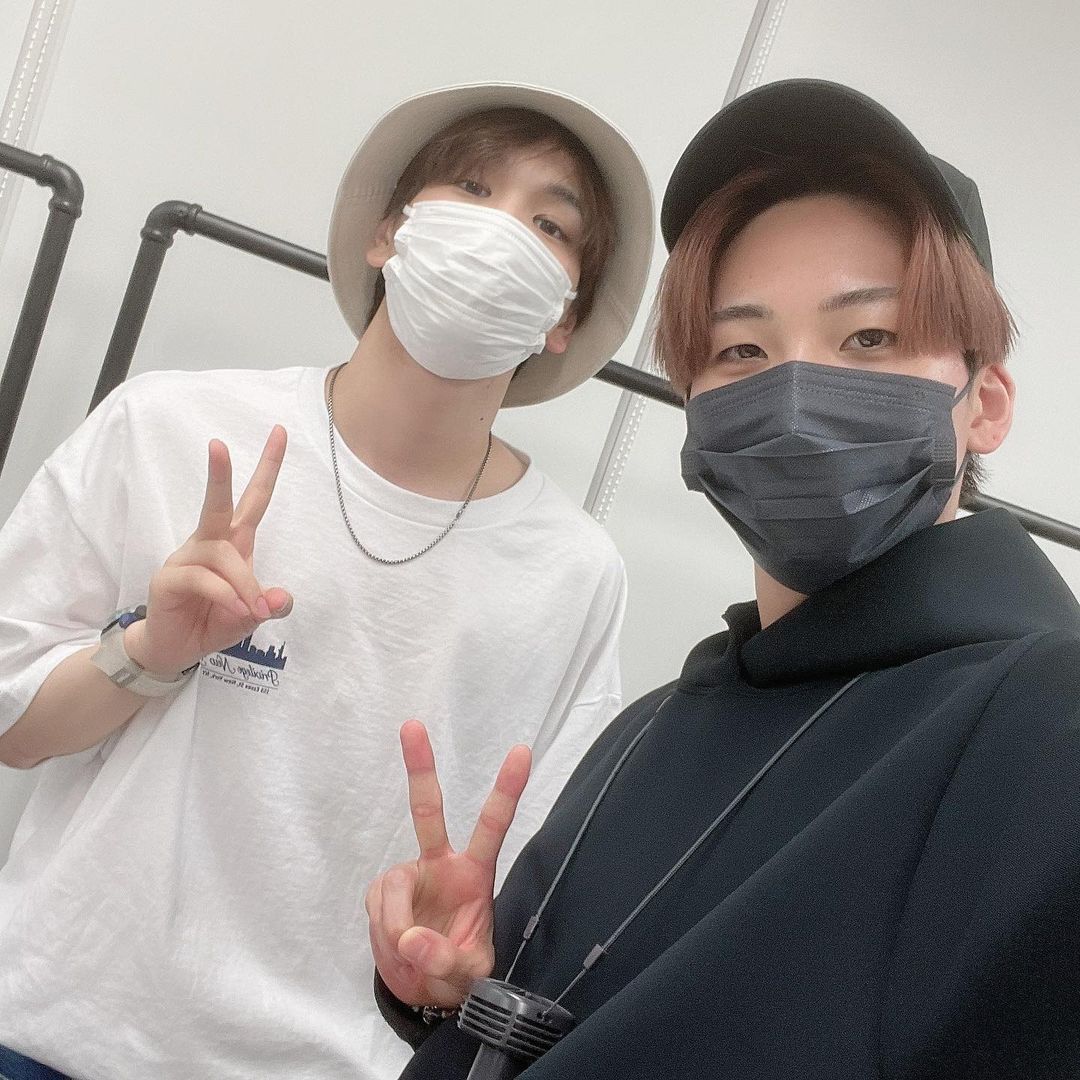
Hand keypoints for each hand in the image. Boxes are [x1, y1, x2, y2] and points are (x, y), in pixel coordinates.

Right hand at [125, 427, 291, 676]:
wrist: (176, 649)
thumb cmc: (216, 621)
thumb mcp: (252, 615)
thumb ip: (270, 605)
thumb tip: (281, 598)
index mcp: (234, 542)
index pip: (254, 499)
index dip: (268, 468)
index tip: (280, 432)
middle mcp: (209, 543)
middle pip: (218, 504)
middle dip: (220, 474)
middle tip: (217, 444)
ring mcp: (186, 558)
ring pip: (222, 555)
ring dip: (242, 582)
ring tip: (250, 608)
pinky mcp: (168, 578)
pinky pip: (202, 579)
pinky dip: (224, 595)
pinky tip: (234, 609)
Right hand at [367, 720, 531, 1008]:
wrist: (424, 988)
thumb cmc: (458, 969)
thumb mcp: (468, 974)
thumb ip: (447, 960)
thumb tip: (412, 940)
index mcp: (474, 873)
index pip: (493, 826)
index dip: (507, 790)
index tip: (522, 751)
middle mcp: (440, 864)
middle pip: (427, 811)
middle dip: (420, 768)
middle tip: (412, 725)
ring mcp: (408, 876)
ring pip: (392, 889)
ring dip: (396, 930)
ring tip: (411, 958)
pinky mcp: (382, 893)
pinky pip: (377, 912)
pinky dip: (385, 938)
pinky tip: (397, 952)